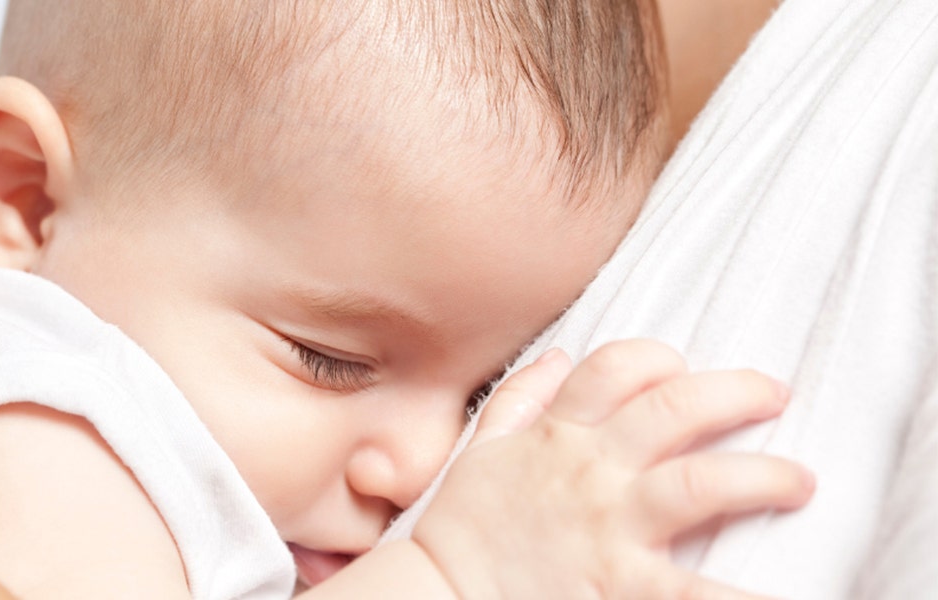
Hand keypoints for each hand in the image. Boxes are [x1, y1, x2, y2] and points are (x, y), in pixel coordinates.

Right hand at [414, 340, 813, 598]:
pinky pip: (697, 590)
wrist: (439, 597)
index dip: (657, 358)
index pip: (614, 370)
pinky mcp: (624, 586)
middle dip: (735, 394)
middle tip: (775, 394)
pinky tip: (782, 594)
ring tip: (799, 481)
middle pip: (675, 409)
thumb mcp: (480, 451)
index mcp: (556, 437)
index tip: (681, 368)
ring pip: (702, 482)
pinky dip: (744, 595)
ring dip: (762, 476)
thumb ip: (519, 398)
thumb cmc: (463, 530)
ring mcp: (610, 528)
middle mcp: (590, 472)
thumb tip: (561, 354)